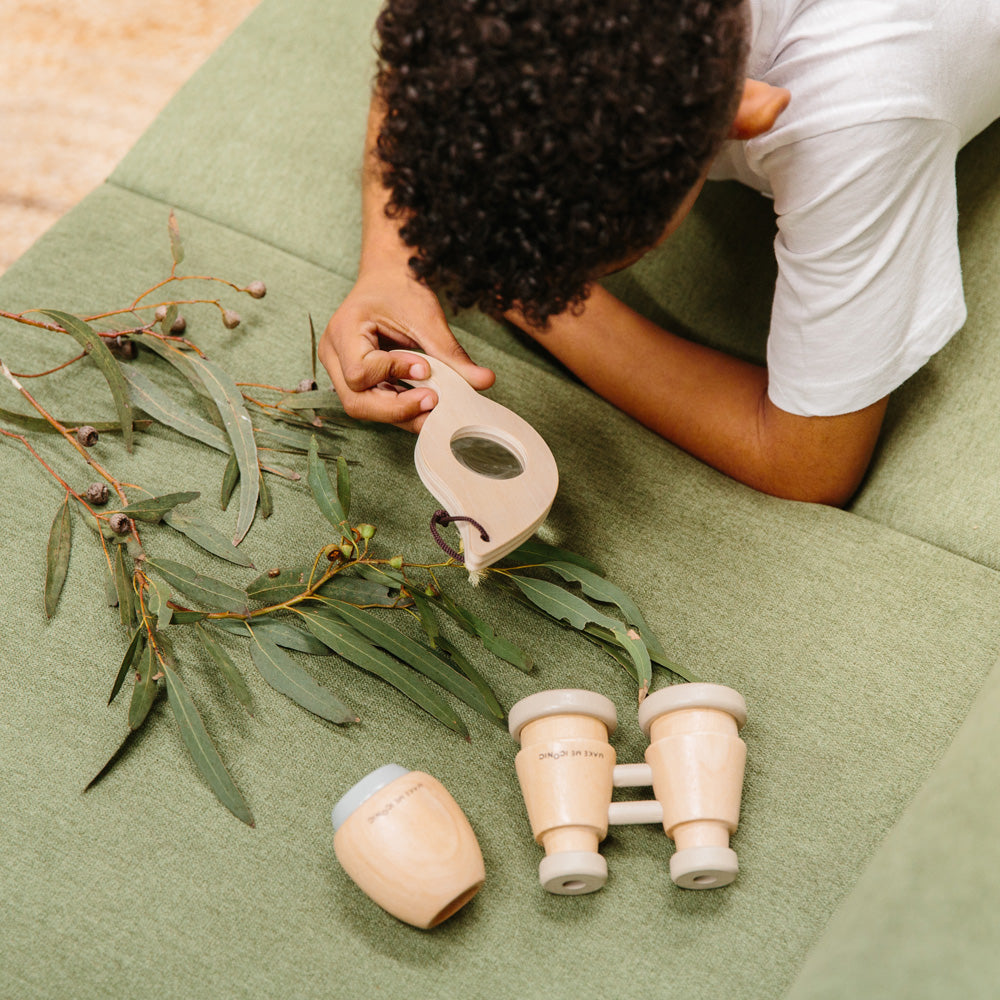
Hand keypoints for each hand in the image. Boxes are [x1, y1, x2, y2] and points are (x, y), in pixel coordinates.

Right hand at [319, 267, 494, 431]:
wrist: (388, 278)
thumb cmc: (400, 289)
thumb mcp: (427, 317)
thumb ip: (451, 353)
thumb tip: (484, 381)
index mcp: (343, 331)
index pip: (361, 372)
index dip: (394, 374)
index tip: (425, 367)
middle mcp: (334, 354)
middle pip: (357, 402)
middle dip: (398, 409)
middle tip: (434, 402)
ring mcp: (340, 370)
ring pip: (364, 409)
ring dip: (401, 413)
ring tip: (434, 405)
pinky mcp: (355, 380)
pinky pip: (374, 404)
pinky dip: (400, 408)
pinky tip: (424, 402)